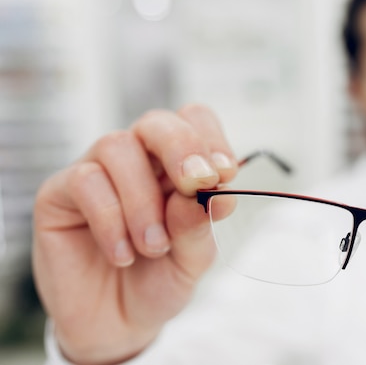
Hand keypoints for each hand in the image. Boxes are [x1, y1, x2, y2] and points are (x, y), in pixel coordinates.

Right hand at [33, 105, 236, 364]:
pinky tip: (122, 255)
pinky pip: (85, 181)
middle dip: (181, 147)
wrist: (118, 325)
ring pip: (118, 146)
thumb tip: (202, 196)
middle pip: (156, 122)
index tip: (224, 174)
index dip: (210, 138)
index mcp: (178, 167)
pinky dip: (111, 219)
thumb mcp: (192, 263)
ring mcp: (99, 173)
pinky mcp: (60, 194)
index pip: (194, 121)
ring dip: (143, 200)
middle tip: (194, 184)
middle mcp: (139, 162)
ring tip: (153, 247)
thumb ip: (198, 229)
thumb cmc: (160, 281)